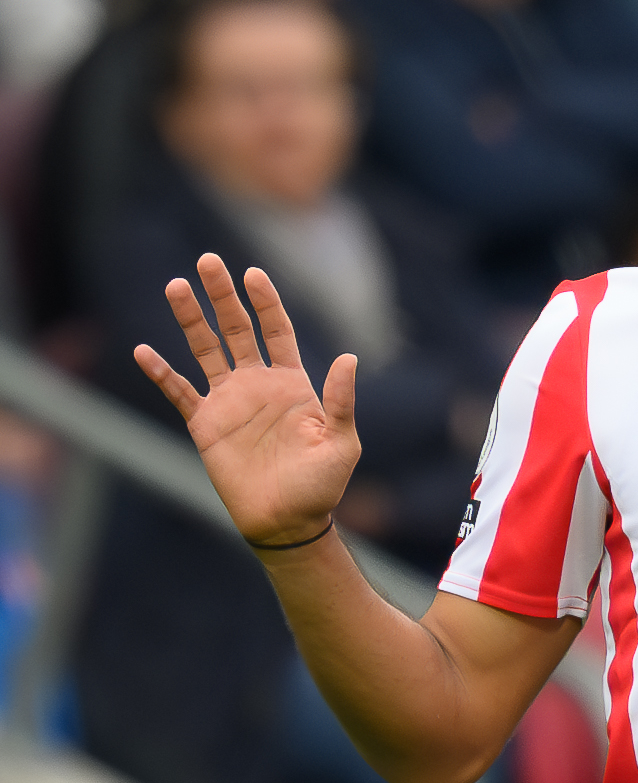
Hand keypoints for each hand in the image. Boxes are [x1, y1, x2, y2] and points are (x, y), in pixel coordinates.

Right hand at [133, 254, 360, 546]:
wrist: (287, 521)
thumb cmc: (321, 484)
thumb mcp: (341, 441)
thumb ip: (340, 400)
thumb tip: (348, 357)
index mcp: (293, 383)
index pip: (277, 330)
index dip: (265, 302)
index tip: (252, 274)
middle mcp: (258, 384)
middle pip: (237, 329)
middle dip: (223, 296)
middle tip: (208, 261)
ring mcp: (229, 402)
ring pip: (205, 350)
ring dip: (190, 320)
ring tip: (175, 285)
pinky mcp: (205, 425)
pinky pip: (179, 393)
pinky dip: (162, 373)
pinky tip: (143, 350)